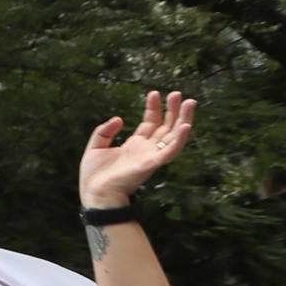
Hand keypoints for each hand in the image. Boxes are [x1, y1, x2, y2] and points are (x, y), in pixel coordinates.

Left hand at [78, 90, 194, 205]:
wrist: (95, 193)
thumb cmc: (95, 175)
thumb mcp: (96, 147)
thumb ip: (105, 131)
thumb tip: (119, 118)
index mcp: (135, 145)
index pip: (150, 122)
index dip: (153, 108)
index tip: (155, 93)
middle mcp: (147, 149)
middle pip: (166, 126)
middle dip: (173, 110)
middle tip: (179, 94)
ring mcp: (151, 156)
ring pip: (173, 135)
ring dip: (184, 119)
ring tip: (190, 102)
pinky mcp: (153, 164)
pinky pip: (170, 151)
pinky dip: (180, 139)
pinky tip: (186, 126)